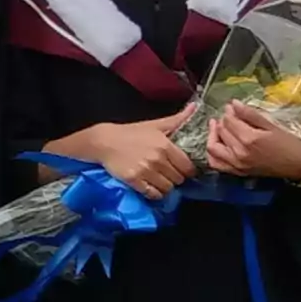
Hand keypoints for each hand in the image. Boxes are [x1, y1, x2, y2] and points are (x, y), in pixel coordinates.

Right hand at [55, 119, 191, 199]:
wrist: (105, 142)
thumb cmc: (131, 132)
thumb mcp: (155, 125)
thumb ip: (177, 119)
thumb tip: (195, 107)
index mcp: (165, 145)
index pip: (187, 166)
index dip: (188, 170)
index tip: (183, 169)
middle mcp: (157, 159)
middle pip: (178, 179)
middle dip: (176, 177)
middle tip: (169, 174)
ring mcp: (145, 171)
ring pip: (167, 188)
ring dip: (166, 186)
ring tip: (160, 180)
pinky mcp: (134, 181)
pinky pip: (153, 194)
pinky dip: (155, 193)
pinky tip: (152, 187)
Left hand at [200, 103, 300, 182]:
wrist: (299, 165)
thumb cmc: (289, 143)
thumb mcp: (272, 125)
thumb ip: (250, 114)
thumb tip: (233, 103)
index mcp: (249, 139)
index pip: (229, 121)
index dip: (228, 112)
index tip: (231, 106)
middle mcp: (239, 153)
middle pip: (222, 132)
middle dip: (223, 120)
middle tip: (229, 114)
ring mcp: (237, 165)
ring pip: (213, 148)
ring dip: (213, 135)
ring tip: (218, 127)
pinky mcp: (238, 172)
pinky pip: (216, 164)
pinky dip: (212, 153)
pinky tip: (217, 144)